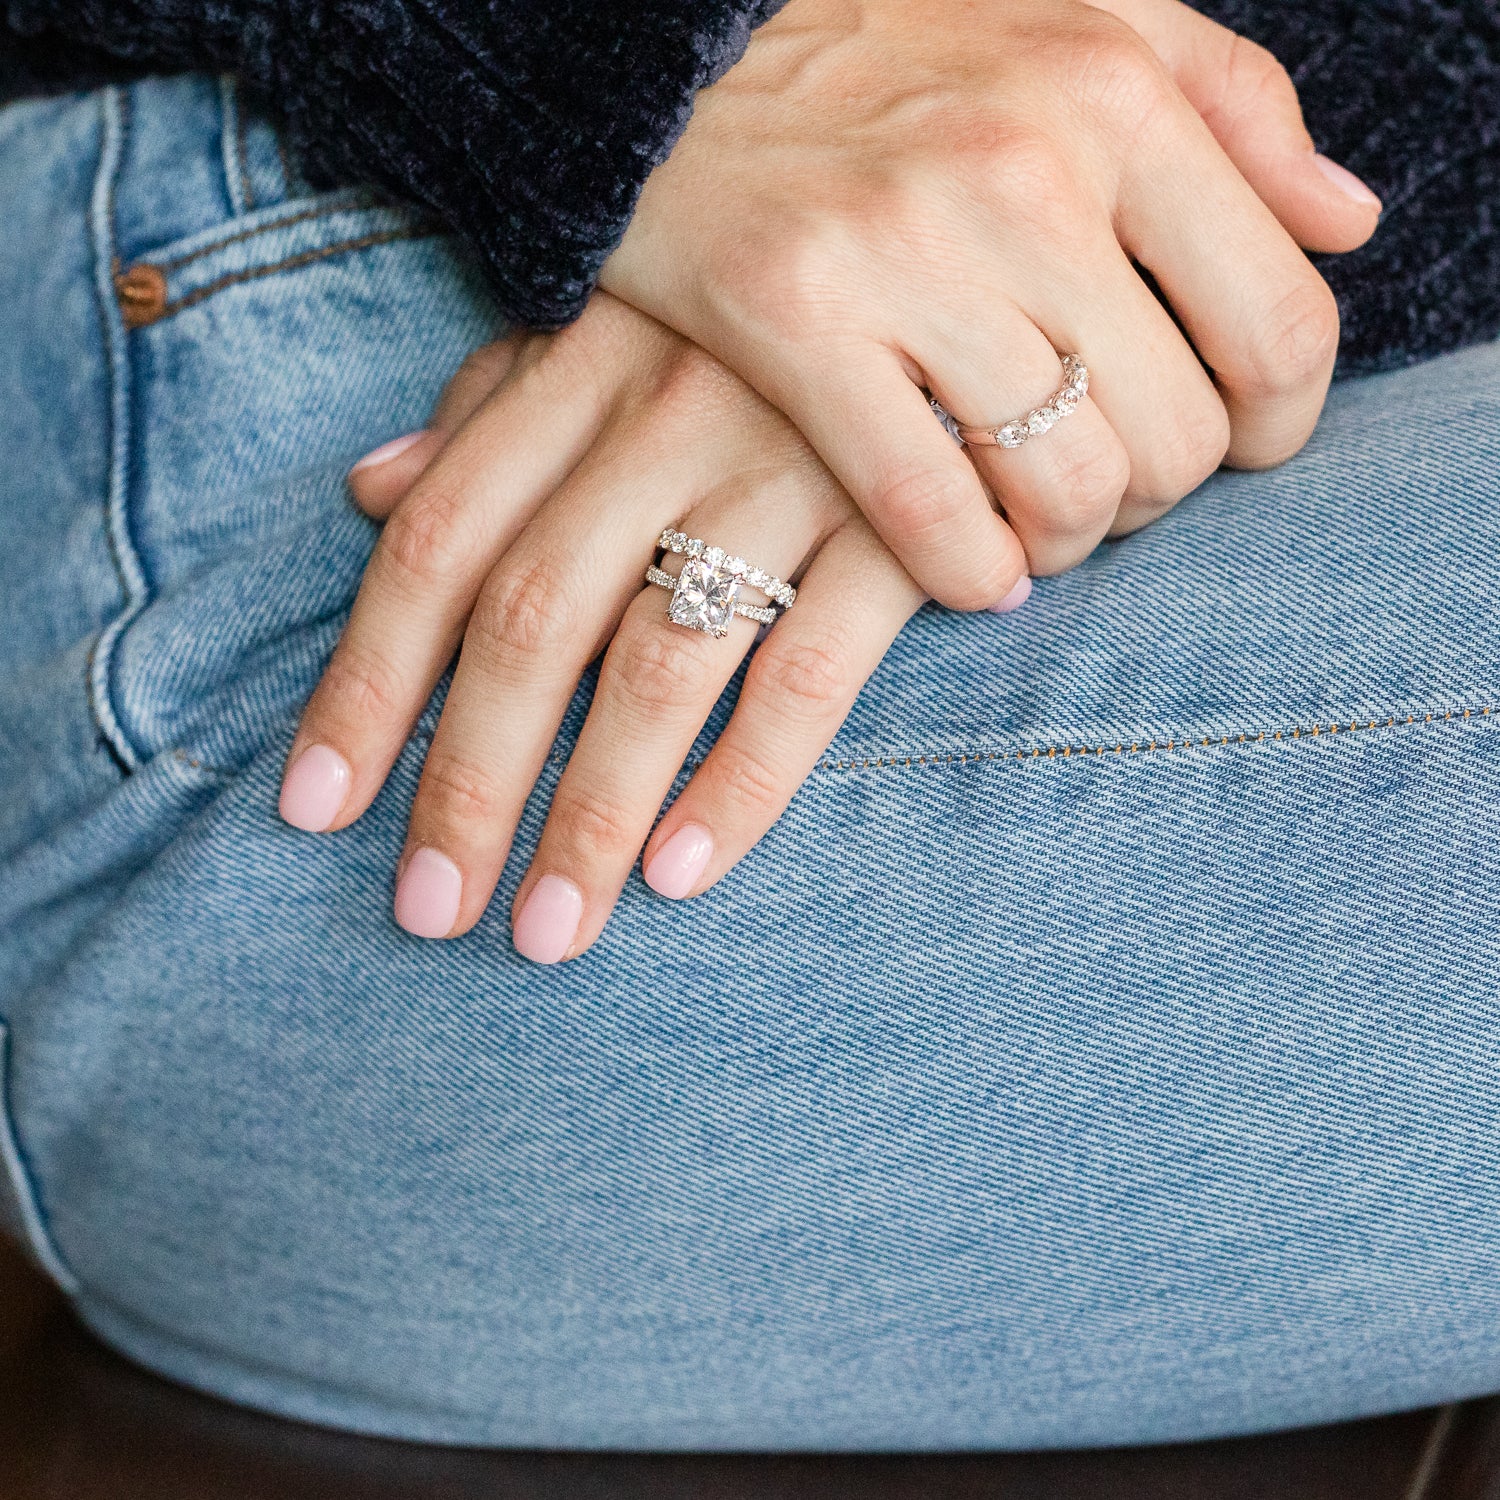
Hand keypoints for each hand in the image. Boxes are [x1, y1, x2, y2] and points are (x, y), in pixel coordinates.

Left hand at [278, 295, 934, 959]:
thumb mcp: (623, 327)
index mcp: (586, 365)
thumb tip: (371, 490)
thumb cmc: (775, 321)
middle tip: (428, 912)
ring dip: (590, 814)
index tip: (316, 806)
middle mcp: (670, 415)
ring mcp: (789, 472)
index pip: (441, 541)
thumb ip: (498, 407)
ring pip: (657, 666)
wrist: (974, 280)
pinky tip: (681, 872)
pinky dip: (742, 781)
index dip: (367, 681)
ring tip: (546, 932)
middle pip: (530, 621)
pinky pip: (809, 675)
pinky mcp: (901, 529)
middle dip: (467, 779)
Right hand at [601, 0, 1379, 596]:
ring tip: (1042, 530)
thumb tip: (1346, 223)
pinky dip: (971, 573)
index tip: (1241, 449)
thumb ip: (1234, 102)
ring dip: (1071, 543)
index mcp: (1116, 95)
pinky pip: (928, 511)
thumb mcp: (1085, 19)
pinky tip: (975, 573)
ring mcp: (903, 253)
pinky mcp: (795, 324)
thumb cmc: (893, 56)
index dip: (1279, 425)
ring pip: (1067, 486)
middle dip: (1161, 498)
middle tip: (1114, 492)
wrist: (670, 63)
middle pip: (1177, 435)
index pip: (1278, 325)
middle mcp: (1023, 172)